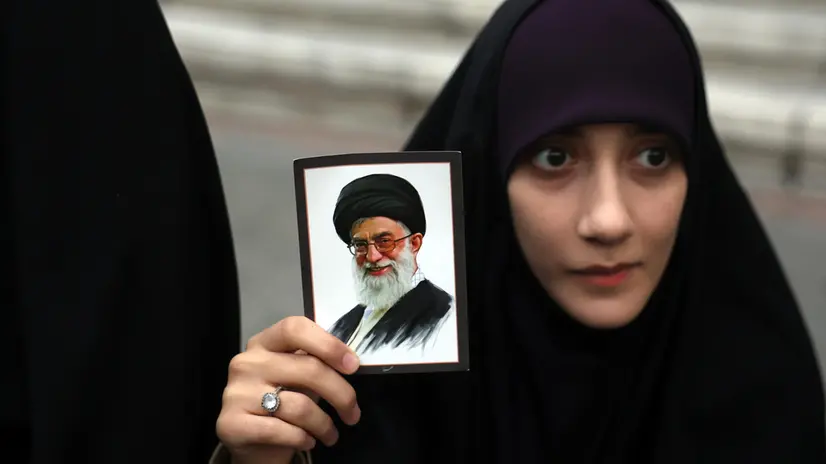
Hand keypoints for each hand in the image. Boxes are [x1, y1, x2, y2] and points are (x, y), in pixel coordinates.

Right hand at [216, 316, 361, 463]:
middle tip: (353, 413)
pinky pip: (283, 430)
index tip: (353, 365)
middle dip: (341, 394)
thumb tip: (351, 362)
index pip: (295, 328)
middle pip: (308, 369)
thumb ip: (317, 363)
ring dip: (324, 425)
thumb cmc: (280, 402)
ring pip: (300, 406)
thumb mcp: (299, 377)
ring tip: (331, 434)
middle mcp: (247, 363)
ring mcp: (236, 393)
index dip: (328, 344)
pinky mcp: (232, 424)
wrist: (251, 442)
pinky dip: (303, 439)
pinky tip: (307, 440)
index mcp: (264, 343)